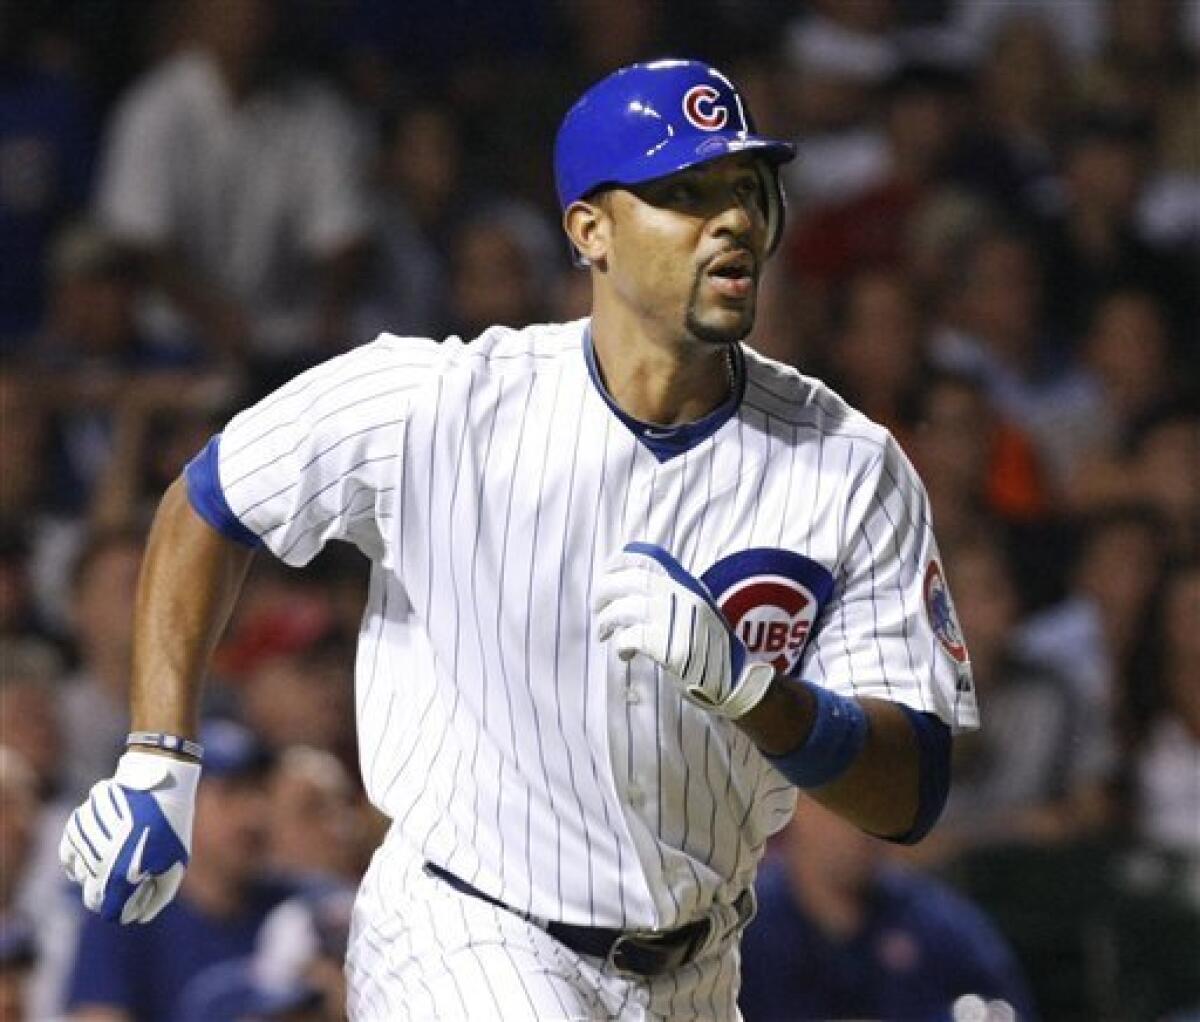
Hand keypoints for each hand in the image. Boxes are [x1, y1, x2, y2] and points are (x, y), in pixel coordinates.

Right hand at [59, 751, 199, 923]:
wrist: (157, 783)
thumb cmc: (170, 825)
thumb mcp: (176, 864)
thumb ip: (159, 897)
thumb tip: (139, 917)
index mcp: (119, 880)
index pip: (112, 913)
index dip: (128, 908)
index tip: (141, 893)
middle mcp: (95, 867)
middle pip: (93, 899)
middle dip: (111, 896)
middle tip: (132, 877)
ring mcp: (83, 847)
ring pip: (80, 878)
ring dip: (97, 875)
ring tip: (121, 856)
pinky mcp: (75, 829)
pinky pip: (68, 857)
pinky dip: (79, 861)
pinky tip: (97, 853)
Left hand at [594, 542, 775, 718]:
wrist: (734, 679)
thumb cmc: (708, 646)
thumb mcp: (694, 607)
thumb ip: (669, 595)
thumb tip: (629, 588)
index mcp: (685, 583)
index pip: (646, 557)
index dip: (619, 562)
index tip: (606, 573)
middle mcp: (682, 596)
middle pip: (629, 581)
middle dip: (604, 592)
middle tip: (597, 608)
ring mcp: (677, 621)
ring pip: (625, 609)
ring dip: (607, 621)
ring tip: (604, 634)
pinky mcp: (671, 649)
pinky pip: (631, 638)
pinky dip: (621, 645)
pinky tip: (625, 654)